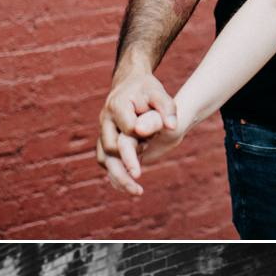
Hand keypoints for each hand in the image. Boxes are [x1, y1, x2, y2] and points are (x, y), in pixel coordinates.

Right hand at [97, 69, 177, 196]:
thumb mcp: (159, 93)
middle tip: (139, 178)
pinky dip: (115, 174)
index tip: (151, 142)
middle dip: (126, 164)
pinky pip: (105, 161)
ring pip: (104, 158)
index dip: (141, 138)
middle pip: (110, 148)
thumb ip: (167, 108)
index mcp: (117, 106)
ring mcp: (103, 131)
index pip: (128, 130)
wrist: (130, 84)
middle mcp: (105, 120)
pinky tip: (130, 185)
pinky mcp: (105, 140)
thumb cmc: (147, 89)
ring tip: (137, 191)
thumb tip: (172, 127)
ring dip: (118, 176)